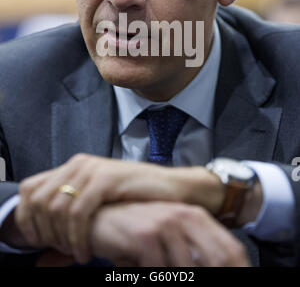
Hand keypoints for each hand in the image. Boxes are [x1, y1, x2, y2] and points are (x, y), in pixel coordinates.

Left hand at [15, 153, 178, 260]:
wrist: (171, 189)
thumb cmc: (135, 199)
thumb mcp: (99, 201)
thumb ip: (73, 211)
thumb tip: (46, 240)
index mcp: (72, 166)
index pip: (30, 189)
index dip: (27, 219)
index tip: (39, 243)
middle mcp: (78, 164)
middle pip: (39, 201)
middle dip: (44, 233)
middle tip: (59, 252)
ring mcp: (92, 169)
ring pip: (57, 208)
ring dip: (61, 239)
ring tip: (75, 255)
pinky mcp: (106, 179)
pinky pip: (79, 213)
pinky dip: (78, 238)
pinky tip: (86, 252)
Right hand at [90, 201, 250, 266]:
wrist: (101, 219)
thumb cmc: (138, 231)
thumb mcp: (172, 236)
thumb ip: (195, 249)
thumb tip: (224, 266)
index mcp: (196, 216)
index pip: (231, 250)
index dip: (240, 269)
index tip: (240, 277)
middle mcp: (184, 216)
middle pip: (217, 260)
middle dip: (213, 275)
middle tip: (186, 274)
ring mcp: (165, 224)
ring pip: (187, 269)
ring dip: (175, 275)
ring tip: (161, 267)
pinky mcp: (145, 235)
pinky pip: (159, 270)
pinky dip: (154, 274)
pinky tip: (140, 267)